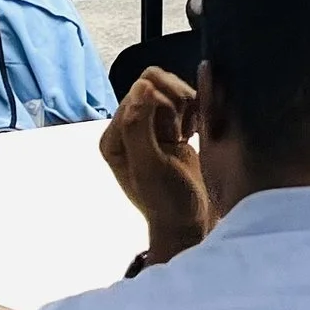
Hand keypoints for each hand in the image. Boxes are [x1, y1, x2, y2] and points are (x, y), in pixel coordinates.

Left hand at [99, 68, 209, 262]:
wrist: (190, 223)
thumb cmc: (169, 201)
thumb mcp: (150, 167)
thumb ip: (140, 127)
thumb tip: (142, 85)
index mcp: (115, 137)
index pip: (138, 92)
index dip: (161, 106)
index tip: (175, 136)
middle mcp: (128, 128)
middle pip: (153, 85)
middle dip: (174, 105)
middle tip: (181, 134)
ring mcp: (149, 127)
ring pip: (169, 89)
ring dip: (185, 107)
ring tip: (187, 134)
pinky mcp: (169, 128)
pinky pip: (181, 100)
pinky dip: (193, 110)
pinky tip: (194, 132)